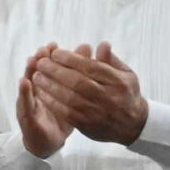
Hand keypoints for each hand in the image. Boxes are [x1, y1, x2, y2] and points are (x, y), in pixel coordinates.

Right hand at [15, 45, 69, 158]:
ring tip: (32, 58)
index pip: (52, 68)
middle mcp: (36, 91)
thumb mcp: (73, 98)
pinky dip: (24, 92)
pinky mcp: (27, 115)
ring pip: (28, 83)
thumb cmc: (62, 117)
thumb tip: (87, 58)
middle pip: (37, 71)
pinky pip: (25, 103)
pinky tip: (24, 82)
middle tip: (46, 48)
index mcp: (49, 86)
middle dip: (42, 59)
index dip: (54, 57)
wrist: (49, 142)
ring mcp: (29, 102)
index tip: (57, 45)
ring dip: (29, 70)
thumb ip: (79, 79)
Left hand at [29, 41, 148, 144]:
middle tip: (41, 63)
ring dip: (50, 86)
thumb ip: (111, 60)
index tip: (55, 52)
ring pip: (69, 98)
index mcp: (118, 82)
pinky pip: (65, 112)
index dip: (71, 59)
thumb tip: (102, 44)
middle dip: (56, 71)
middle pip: (78, 82)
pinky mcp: (87, 124)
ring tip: (37, 76)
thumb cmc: (126, 94)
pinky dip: (51, 102)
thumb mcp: (126, 74)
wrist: (132, 125)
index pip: (91, 67)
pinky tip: (41, 93)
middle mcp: (108, 97)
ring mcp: (97, 112)